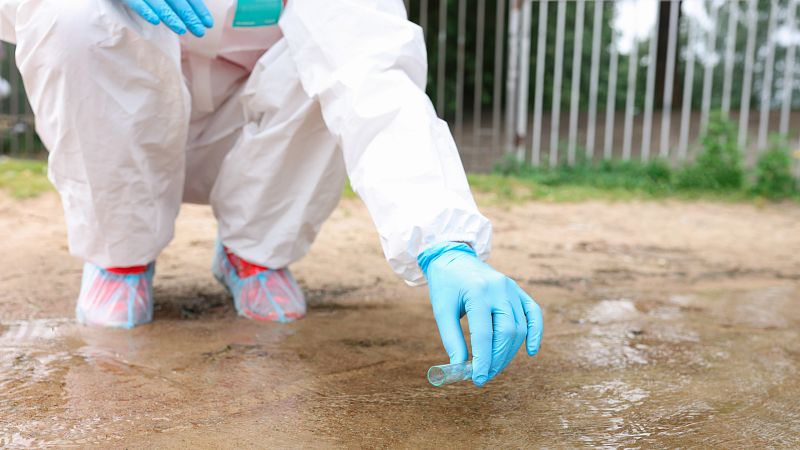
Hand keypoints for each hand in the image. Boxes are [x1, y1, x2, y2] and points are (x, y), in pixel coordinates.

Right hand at [122, 0, 213, 36]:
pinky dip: (144, 9)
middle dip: (189, 15)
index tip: (208, 23)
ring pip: (158, 0)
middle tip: (201, 32)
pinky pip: (134, 0)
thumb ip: (173, 1)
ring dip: (170, 15)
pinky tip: (155, 21)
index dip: (198, 7)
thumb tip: (194, 15)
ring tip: (182, 30)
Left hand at [418, 242, 542, 386]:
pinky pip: (533, 313)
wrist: (453, 257)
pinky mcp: (518, 290)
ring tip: (494, 367)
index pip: (485, 334)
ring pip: (519, 327)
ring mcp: (511, 288)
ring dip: (509, 352)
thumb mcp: (442, 310)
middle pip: (506, 333)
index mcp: (477, 292)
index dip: (483, 360)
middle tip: (485, 375)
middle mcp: (499, 289)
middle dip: (497, 359)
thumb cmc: (445, 285)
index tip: (478, 378)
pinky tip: (531, 351)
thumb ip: (451, 339)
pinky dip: (535, 332)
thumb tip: (459, 367)